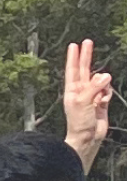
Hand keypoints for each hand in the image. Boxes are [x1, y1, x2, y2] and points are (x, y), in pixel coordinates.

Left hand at [64, 36, 114, 163]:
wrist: (87, 139)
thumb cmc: (79, 122)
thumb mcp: (83, 101)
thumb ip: (94, 87)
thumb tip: (105, 76)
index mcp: (72, 90)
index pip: (72, 69)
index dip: (73, 57)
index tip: (74, 45)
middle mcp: (81, 91)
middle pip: (85, 69)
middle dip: (86, 56)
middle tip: (88, 42)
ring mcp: (92, 96)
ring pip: (100, 81)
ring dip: (102, 84)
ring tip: (100, 96)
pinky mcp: (101, 103)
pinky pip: (107, 91)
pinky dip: (107, 93)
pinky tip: (104, 101)